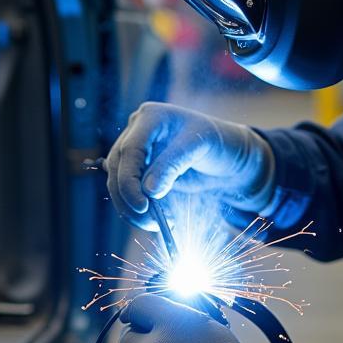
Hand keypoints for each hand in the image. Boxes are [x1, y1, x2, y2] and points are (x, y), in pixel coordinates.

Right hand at [106, 102, 274, 228]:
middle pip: (117, 167)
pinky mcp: (137, 169)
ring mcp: (134, 150)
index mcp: (150, 117)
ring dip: (130, 208)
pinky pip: (126, 191)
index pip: (130, 150)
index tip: (143, 206)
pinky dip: (135, 209)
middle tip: (149, 222)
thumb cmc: (216, 142)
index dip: (130, 180)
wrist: (226, 154)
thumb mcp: (198, 147)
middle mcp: (137, 131)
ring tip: (156, 224)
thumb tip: (148, 191)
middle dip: (128, 198)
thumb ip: (172, 166)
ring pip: (116, 181)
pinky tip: (156, 220)